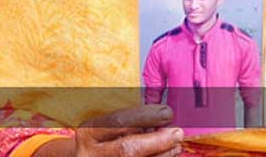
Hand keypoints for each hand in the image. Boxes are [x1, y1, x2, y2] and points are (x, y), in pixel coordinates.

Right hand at [65, 105, 182, 156]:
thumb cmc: (94, 140)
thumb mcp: (100, 126)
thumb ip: (124, 122)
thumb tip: (158, 118)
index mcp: (88, 133)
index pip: (118, 121)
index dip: (145, 117)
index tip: (167, 113)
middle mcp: (91, 153)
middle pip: (127, 149)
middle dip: (157, 141)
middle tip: (177, 133)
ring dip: (161, 156)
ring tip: (176, 147)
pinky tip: (165, 156)